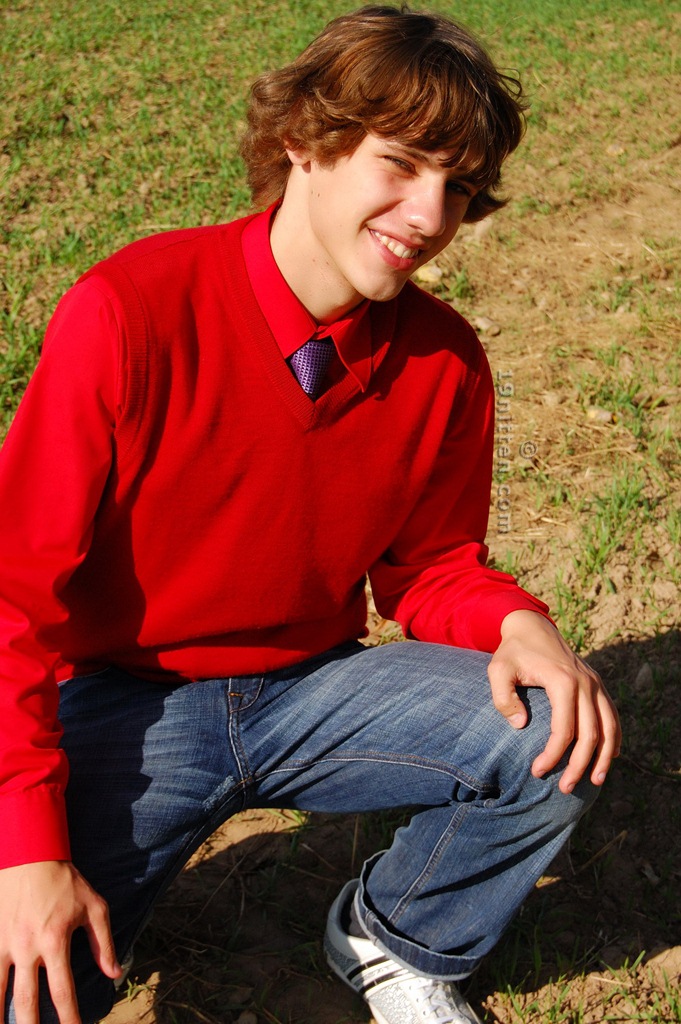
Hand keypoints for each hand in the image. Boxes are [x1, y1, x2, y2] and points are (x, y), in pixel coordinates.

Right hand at [0, 860, 120, 1023]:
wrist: (30, 855)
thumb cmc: (65, 882)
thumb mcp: (93, 907)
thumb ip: (104, 942)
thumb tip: (113, 974)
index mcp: (55, 941)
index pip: (63, 991)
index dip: (69, 1017)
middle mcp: (27, 947)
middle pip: (26, 1002)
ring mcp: (5, 943)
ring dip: (2, 1016)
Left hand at [488, 609, 620, 794]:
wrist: (531, 627)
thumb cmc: (512, 652)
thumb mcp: (497, 670)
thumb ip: (503, 697)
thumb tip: (521, 725)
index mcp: (563, 681)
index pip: (564, 729)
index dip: (552, 755)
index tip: (537, 771)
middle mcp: (585, 683)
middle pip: (590, 734)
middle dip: (579, 765)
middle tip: (565, 788)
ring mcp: (594, 683)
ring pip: (609, 727)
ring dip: (604, 757)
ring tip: (595, 781)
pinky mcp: (597, 684)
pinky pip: (612, 715)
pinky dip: (614, 737)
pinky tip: (610, 756)